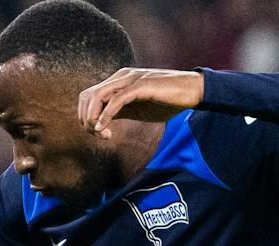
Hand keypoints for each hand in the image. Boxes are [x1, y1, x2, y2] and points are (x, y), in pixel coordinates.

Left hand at [77, 68, 203, 138]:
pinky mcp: (141, 85)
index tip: (99, 134)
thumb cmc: (166, 100)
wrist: (192, 91)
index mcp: (118, 81)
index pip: (88, 97)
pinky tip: (105, 130)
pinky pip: (116, 101)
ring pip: (97, 97)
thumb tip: (101, 123)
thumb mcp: (136, 109)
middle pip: (87, 97)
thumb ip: (119, 112)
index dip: (86, 117)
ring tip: (102, 134)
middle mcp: (121, 77)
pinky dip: (106, 116)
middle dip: (86, 120)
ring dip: (94, 119)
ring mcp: (131, 79)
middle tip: (99, 136)